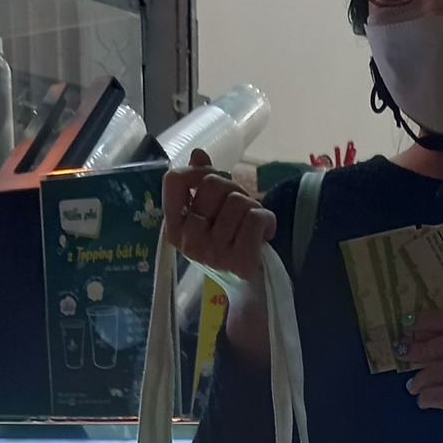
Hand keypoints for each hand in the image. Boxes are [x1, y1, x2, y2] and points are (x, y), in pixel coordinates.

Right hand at [161, 148, 272, 367]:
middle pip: (214, 184)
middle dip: (234, 190)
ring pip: (239, 201)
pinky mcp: (239, 262)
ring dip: (253, 208)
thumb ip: (202, 184)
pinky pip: (256, 218)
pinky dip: (267, 221)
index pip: (174, 181)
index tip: (211, 179)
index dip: (198, 171)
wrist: (248, 288)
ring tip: (251, 228)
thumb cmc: (229, 245)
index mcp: (174, 229)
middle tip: (239, 211)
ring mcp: (213, 254)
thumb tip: (197, 155)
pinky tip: (263, 235)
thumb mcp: (211, 215)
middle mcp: (189, 242)